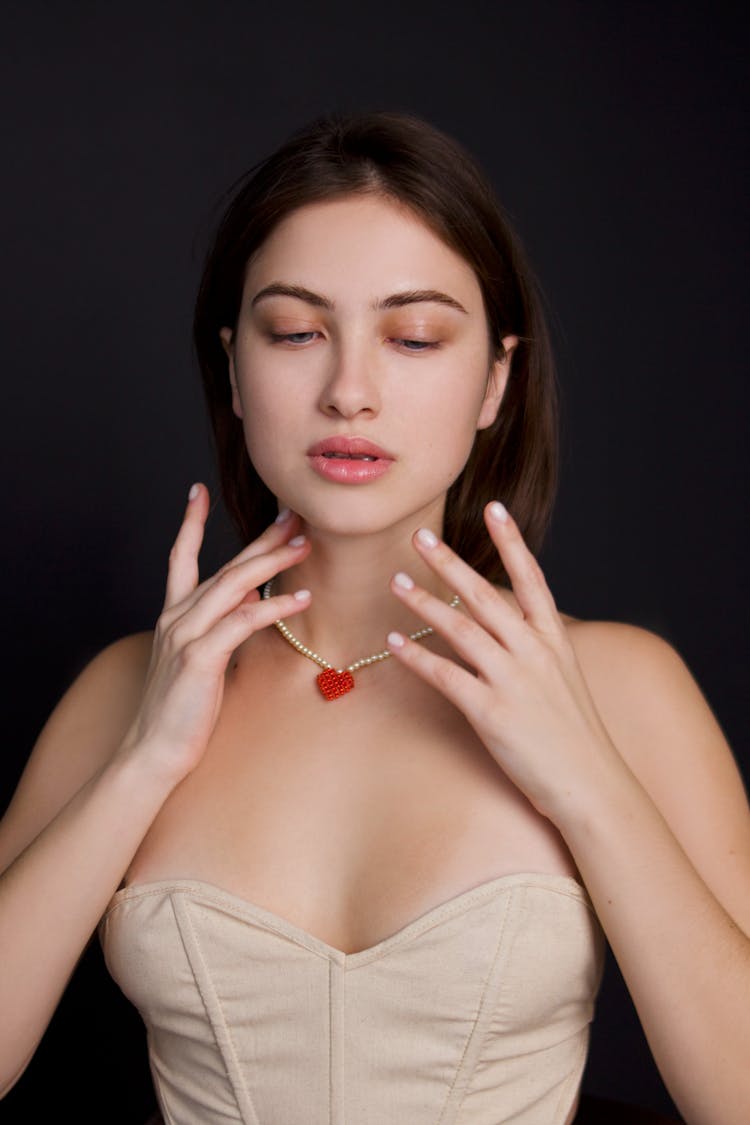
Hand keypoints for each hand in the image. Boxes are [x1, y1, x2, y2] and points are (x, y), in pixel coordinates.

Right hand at [124, 484, 311, 783]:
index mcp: (175, 616)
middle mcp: (177, 617)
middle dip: (261, 537)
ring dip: (273, 562)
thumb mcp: (203, 661)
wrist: (154, 751)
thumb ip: (222, 629)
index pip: (180, 557)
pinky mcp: (200, 657)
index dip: (189, 523)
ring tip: (305, 546)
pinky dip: (273, 608)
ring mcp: (186, 634)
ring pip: (234, 585)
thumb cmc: (182, 711)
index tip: (198, 490)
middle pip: (225, 565)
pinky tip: (301, 600)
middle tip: (293, 513)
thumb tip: (249, 604)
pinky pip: (243, 622)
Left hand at [387, 501, 622, 821]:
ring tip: (396, 581)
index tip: (495, 507)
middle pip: (485, 595)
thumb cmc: (575, 736)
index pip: (533, 576)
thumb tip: (507, 625)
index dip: (512, 540)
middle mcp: (535, 653)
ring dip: (424, 602)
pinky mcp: (492, 713)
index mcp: (554, 640)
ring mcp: (513, 681)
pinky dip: (417, 656)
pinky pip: (446, 676)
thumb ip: (537, 649)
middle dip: (450, 562)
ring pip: (460, 629)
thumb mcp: (564, 679)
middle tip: (420, 536)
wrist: (592, 785)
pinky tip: (394, 640)